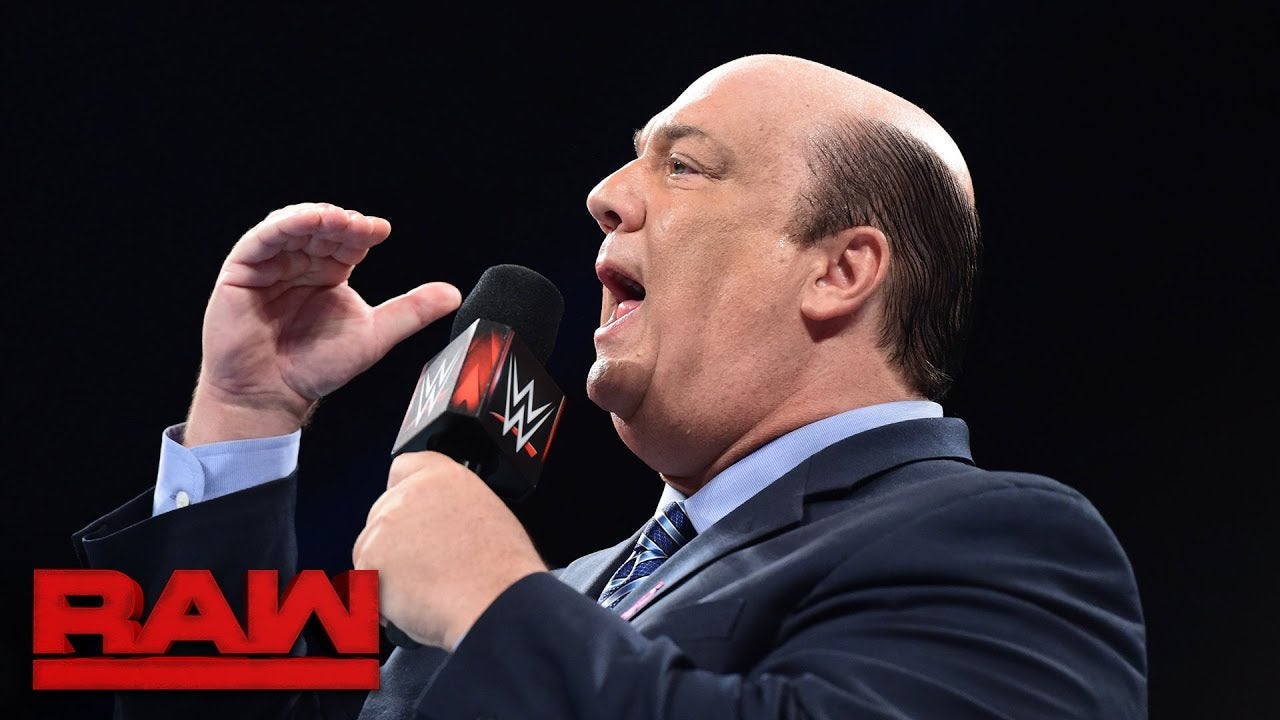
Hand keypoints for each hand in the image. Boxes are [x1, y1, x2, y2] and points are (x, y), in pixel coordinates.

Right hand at [185, 203, 461, 445]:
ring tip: (338, 220)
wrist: (273, 395)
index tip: (381, 230)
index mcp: (328, 273)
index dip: (362, 231)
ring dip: (315, 218)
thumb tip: (453, 293)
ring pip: (291, 226)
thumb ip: (411, 311)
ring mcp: (269, 265)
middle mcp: (299, 264)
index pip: (347, 241)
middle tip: (362, 227)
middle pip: (320, 228)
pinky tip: (306, 221)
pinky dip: (283, 226)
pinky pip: (260, 240)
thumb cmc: (317, 368)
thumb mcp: (374, 335)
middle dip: (342, 222)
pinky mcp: (241, 272)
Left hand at [352, 451, 547, 649]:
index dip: (401, 493)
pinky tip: (415, 605)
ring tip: (428, 591)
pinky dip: (381, 598)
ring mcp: (387, 523)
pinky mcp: (371, 557)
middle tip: (424, 569)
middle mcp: (411, 493)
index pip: (403, 467)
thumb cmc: (502, 572)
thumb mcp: (488, 518)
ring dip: (387, 572)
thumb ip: (452, 510)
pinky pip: (364, 581)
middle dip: (394, 543)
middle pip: (381, 514)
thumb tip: (436, 528)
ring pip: (369, 549)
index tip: (408, 517)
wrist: (497, 602)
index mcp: (444, 477)